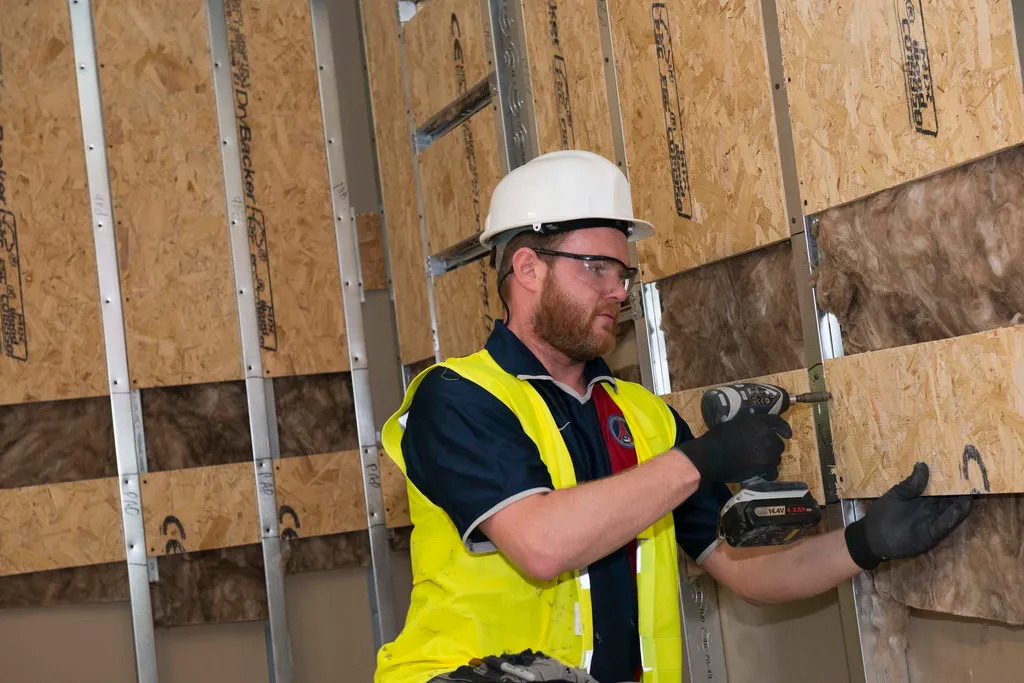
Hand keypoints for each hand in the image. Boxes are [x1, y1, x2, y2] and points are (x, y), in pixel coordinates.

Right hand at [676, 414, 791, 483]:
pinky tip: (762, 475)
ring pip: (776, 458)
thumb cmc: (716, 438)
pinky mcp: (764, 467)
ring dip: (770, 461)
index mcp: (757, 422)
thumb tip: (752, 430)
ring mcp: (766, 452)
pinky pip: (772, 472)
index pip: (777, 422)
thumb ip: (747, 426)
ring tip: (760, 464)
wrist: (709, 456)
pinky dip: (768, 474)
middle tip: (764, 453)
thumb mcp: (732, 424)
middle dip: (773, 448)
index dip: (784, 428)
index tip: (788, 434)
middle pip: (779, 444)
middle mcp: (766, 435)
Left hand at [845, 462, 972, 570]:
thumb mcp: (896, 495)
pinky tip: (964, 505)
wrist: (872, 537)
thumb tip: (922, 465)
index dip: (949, 478)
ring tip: (974, 488)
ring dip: (962, 500)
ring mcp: (933, 520)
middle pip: (949, 497)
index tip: (961, 465)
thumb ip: (911, 484)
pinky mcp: (932, 533)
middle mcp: (931, 508)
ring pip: (951, 509)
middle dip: (961, 488)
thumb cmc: (882, 514)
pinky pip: (946, 524)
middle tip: (975, 474)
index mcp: (922, 497)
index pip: (939, 486)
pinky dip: (955, 515)